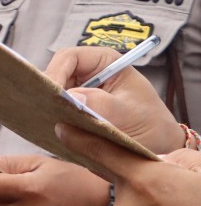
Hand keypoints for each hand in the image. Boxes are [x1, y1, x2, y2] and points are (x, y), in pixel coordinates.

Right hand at [46, 46, 182, 152]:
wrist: (159, 148)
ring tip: (50, 122)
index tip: (53, 97)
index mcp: (106, 62)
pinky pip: (56, 108)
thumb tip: (69, 97)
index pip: (69, 58)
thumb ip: (102, 105)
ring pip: (53, 92)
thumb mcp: (129, 115)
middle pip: (56, 73)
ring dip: (50, 106)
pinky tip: (55, 129)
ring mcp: (81, 91)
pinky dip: (53, 117)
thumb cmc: (151, 126)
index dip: (56, 72)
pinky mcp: (75, 108)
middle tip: (47, 112)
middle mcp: (90, 73)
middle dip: (50, 92)